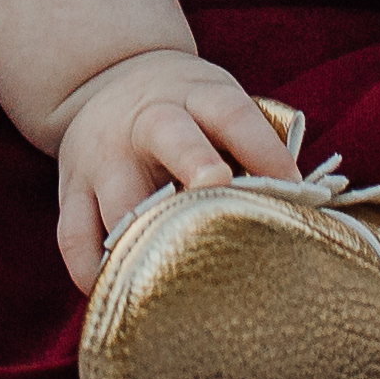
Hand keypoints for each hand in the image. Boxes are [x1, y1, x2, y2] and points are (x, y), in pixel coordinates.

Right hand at [51, 47, 299, 291]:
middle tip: (217, 189)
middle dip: (195, 163)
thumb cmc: (188, 110)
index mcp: (195, 95)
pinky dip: (93, 272)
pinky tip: (121, 298)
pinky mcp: (71, 191)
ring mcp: (104, 157)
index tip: (293, 186)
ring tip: (175, 279)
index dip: (262, 146)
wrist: (107, 80)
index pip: (231, 112)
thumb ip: (255, 147)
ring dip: (146, 237)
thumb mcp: (218, 102)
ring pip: (120, 198)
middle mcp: (146, 121)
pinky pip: (74, 237)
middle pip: (170, 135)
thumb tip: (308, 211)